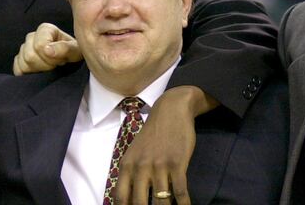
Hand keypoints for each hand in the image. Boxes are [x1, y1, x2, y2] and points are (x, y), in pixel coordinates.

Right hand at [13, 23, 80, 74]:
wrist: (71, 61)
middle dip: (45, 65)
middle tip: (56, 65)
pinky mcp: (19, 60)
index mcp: (45, 30)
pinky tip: (40, 72)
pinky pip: (17, 69)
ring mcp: (24, 48)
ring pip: (23, 63)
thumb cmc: (74, 53)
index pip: (39, 45)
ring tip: (50, 67)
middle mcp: (32, 36)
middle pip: (29, 56)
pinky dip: (28, 74)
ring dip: (38, 70)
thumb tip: (47, 50)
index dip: (51, 57)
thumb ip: (64, 48)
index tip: (62, 60)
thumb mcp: (76, 50)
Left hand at [114, 86, 218, 204]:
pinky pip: (179, 191)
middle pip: (139, 203)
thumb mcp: (134, 152)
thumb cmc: (153, 134)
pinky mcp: (177, 163)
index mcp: (127, 165)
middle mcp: (140, 167)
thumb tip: (126, 199)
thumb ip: (130, 173)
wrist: (171, 110)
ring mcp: (159, 165)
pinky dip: (184, 204)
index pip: (121, 197)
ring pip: (161, 200)